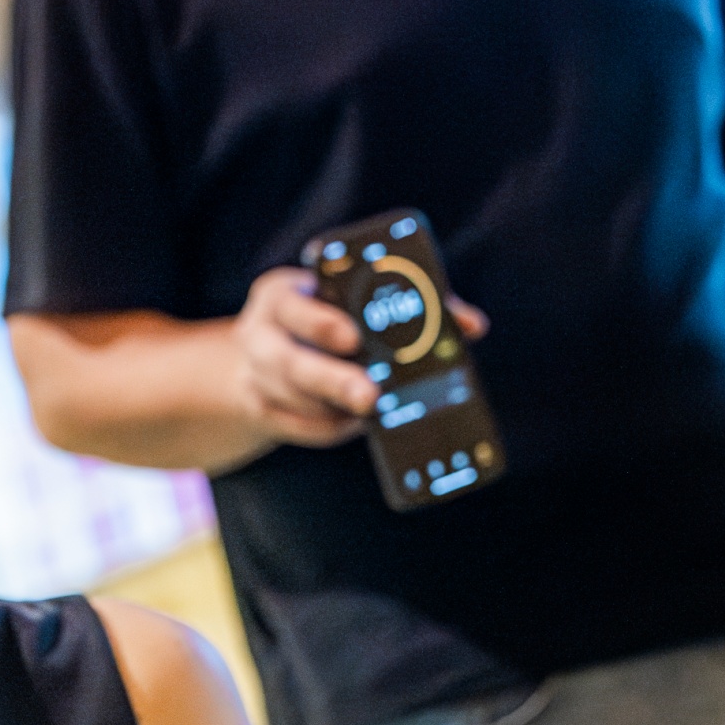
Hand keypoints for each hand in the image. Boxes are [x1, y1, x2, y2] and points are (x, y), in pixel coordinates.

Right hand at [232, 268, 486, 450]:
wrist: (255, 351)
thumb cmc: (323, 314)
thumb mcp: (345, 296)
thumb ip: (403, 303)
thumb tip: (471, 326)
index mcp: (279, 296)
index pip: (293, 308)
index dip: (322, 325)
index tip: (353, 338)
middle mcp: (259, 336)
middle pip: (289, 364)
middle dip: (332, 382)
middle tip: (370, 397)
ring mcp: (253, 378)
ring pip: (297, 402)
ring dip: (338, 408)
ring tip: (374, 408)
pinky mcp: (260, 411)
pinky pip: (300, 428)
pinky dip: (332, 427)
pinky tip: (356, 421)